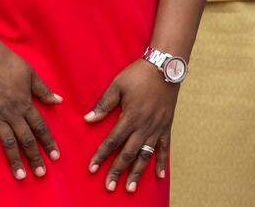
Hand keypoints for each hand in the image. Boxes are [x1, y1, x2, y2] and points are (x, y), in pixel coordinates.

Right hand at [0, 40, 61, 179]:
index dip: (48, 142)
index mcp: (25, 102)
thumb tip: (59, 101)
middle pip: (25, 139)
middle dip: (34, 157)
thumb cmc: (8, 61)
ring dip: (14, 160)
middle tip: (41, 174)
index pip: (40, 127)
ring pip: (7, 142)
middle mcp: (11, 112)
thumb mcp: (30, 73)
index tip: (55, 156)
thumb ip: (44, 90)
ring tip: (21, 175)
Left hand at [84, 60, 173, 192]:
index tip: (92, 169)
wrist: (165, 66)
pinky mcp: (167, 126)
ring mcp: (157, 128)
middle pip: (128, 153)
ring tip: (130, 188)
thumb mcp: (118, 85)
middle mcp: (144, 126)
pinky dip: (161, 162)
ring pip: (145, 155)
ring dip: (137, 172)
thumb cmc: (139, 74)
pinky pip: (165, 148)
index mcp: (130, 116)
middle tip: (109, 187)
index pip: (112, 141)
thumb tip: (88, 119)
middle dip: (117, 171)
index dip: (101, 155)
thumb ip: (104, 104)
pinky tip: (158, 176)